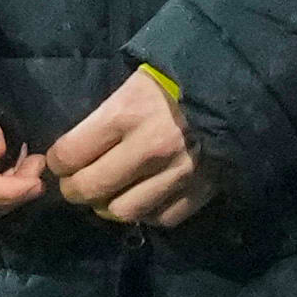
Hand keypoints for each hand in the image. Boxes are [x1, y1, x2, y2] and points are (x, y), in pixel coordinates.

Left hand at [49, 66, 212, 227]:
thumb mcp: (134, 84)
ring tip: (112, 193)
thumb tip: (78, 152)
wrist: (239, 87)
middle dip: (75, 188)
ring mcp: (176, 173)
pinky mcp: (200, 190)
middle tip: (78, 183)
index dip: (58, 161)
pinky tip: (146, 197)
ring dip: (110, 205)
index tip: (61, 160)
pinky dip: (148, 212)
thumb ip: (106, 117)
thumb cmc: (177, 79)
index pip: (70, 155)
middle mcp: (148, 148)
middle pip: (91, 188)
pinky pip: (161, 217)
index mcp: (126, 114)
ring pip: (123, 210)